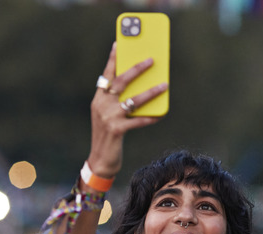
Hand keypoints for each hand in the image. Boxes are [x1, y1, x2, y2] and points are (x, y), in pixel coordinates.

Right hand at [88, 42, 167, 178]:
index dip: (113, 59)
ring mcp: (108, 118)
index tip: (120, 44)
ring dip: (151, 92)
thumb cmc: (109, 136)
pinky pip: (138, 120)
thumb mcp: (109, 116)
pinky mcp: (117, 130)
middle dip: (137, 69)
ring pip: (133, 100)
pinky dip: (151, 117)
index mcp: (98, 99)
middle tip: (151, 59)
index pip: (106, 75)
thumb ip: (119, 102)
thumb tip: (141, 89)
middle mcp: (101, 105)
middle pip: (121, 82)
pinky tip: (162, 113)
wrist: (100, 161)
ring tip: (164, 85)